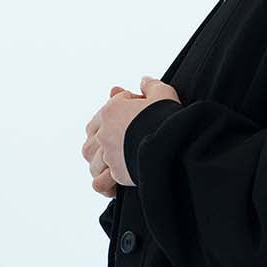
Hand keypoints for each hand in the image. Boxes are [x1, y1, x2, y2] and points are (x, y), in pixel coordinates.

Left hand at [83, 75, 181, 195]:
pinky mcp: (115, 174)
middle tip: (119, 143)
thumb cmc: (167, 117)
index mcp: (111, 111)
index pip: (106, 112)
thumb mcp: (162, 94)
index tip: (137, 117)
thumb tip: (144, 81)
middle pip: (93, 137)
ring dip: (99, 162)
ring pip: (92, 160)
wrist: (173, 143)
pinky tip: (112, 185)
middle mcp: (104, 132)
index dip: (120, 114)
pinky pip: (99, 182)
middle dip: (102, 140)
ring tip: (112, 165)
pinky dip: (104, 185)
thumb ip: (151, 86)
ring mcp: (107, 154)